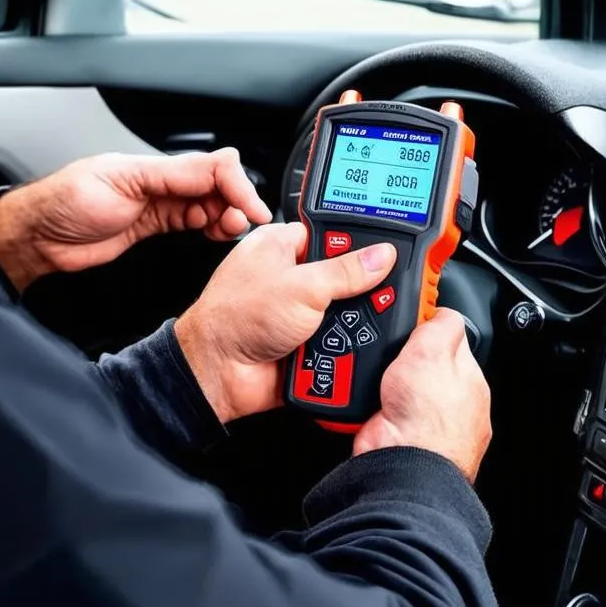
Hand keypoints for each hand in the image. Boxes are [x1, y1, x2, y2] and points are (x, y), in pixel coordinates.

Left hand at [0, 149, 272, 290]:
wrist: (34, 239)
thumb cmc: (62, 203)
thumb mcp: (120, 182)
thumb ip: (171, 175)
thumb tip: (220, 161)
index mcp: (153, 165)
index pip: (211, 167)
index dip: (237, 186)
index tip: (252, 210)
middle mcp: (159, 182)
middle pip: (216, 185)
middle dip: (238, 203)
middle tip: (244, 225)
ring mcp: (157, 205)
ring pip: (210, 205)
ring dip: (227, 217)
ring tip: (231, 232)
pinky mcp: (152, 227)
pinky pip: (194, 222)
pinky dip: (212, 228)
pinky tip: (217, 235)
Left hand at [174, 222, 396, 424]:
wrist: (218, 373)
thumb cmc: (237, 317)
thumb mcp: (302, 286)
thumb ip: (347, 271)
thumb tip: (381, 255)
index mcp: (281, 245)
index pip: (331, 232)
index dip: (358, 242)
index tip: (387, 251)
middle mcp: (288, 275)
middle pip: (343, 275)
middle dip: (359, 290)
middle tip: (375, 294)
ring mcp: (296, 310)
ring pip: (344, 311)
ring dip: (351, 323)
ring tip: (357, 325)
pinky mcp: (303, 341)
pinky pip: (337, 341)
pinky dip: (344, 348)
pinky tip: (348, 349)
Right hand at [352, 308, 491, 482]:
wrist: (400, 466)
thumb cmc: (427, 418)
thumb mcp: (437, 349)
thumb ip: (443, 324)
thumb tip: (441, 311)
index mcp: (468, 381)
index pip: (449, 340)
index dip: (427, 326)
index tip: (409, 318)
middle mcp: (449, 405)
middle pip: (419, 362)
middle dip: (401, 354)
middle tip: (387, 349)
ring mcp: (421, 422)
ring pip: (395, 384)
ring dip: (381, 376)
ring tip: (374, 373)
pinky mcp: (394, 435)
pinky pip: (375, 405)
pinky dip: (366, 398)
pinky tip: (365, 394)